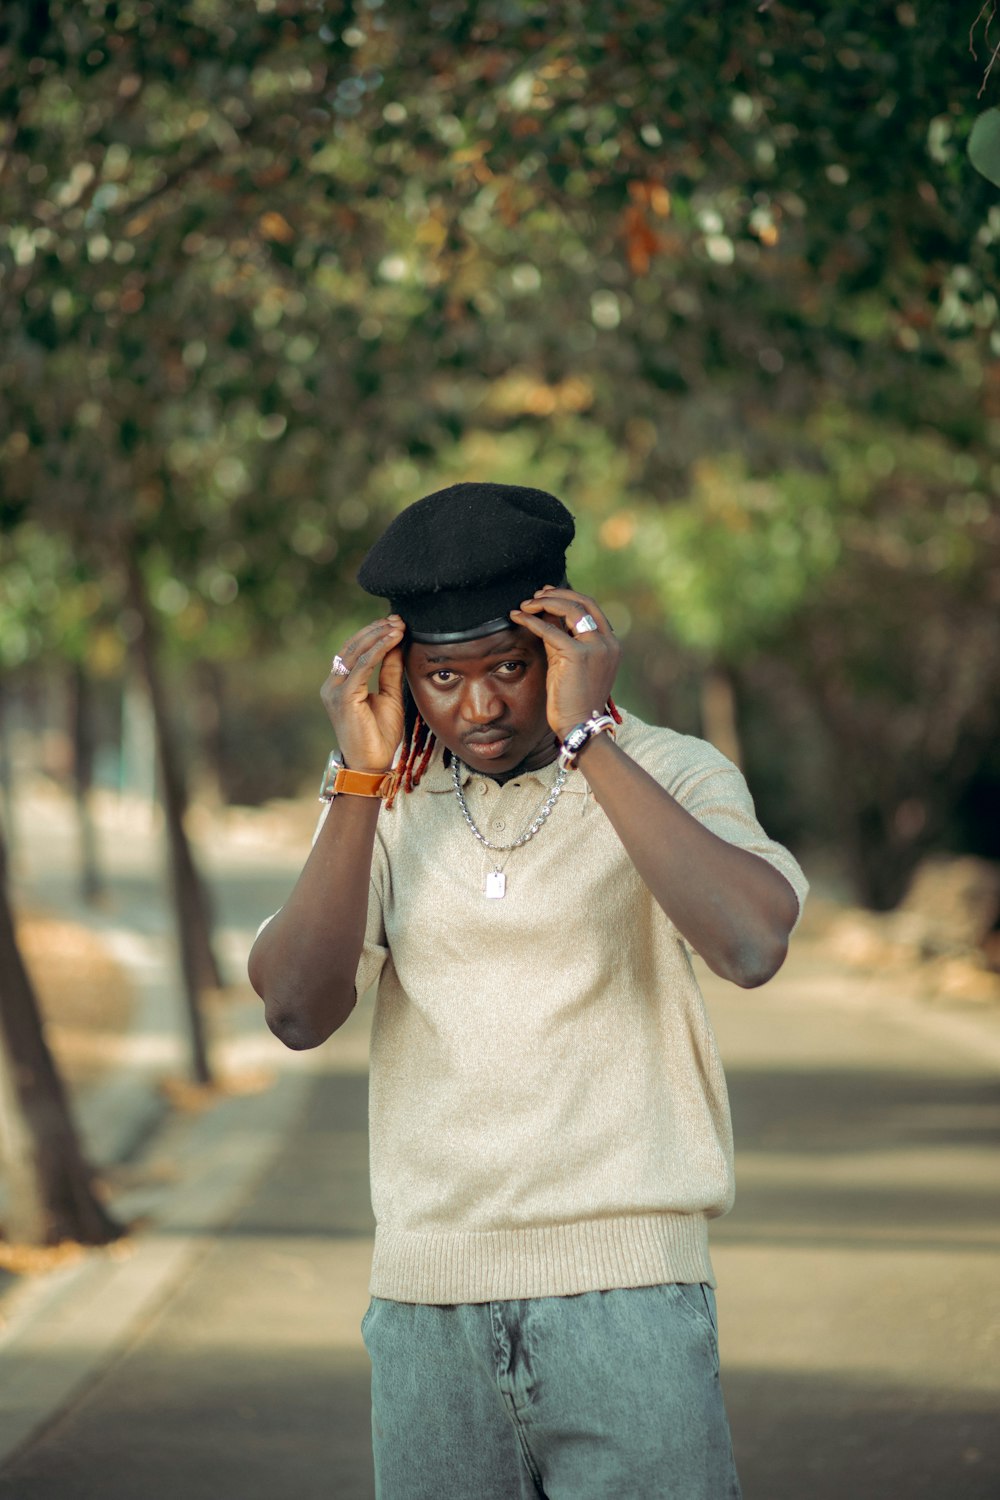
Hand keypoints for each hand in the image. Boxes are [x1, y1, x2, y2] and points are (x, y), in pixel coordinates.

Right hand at [320, 616, 405, 770]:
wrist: (372, 765)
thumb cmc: (380, 736)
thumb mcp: (389, 696)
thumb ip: (390, 671)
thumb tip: (397, 644)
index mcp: (340, 685)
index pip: (353, 650)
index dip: (373, 634)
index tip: (395, 622)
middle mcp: (333, 685)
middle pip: (352, 647)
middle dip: (376, 630)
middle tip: (397, 619)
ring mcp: (334, 691)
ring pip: (355, 653)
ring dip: (378, 636)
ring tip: (397, 626)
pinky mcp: (343, 698)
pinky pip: (361, 667)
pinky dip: (378, 651)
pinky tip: (392, 640)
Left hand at [510, 587, 620, 739]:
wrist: (580, 725)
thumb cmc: (574, 700)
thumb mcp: (571, 663)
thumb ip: (563, 640)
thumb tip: (546, 616)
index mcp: (610, 644)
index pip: (591, 608)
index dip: (568, 596)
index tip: (548, 594)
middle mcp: (607, 642)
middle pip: (583, 602)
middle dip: (557, 594)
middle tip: (535, 595)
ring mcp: (595, 647)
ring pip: (570, 609)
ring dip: (544, 602)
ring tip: (525, 605)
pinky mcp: (577, 655)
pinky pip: (550, 630)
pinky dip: (530, 621)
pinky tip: (516, 617)